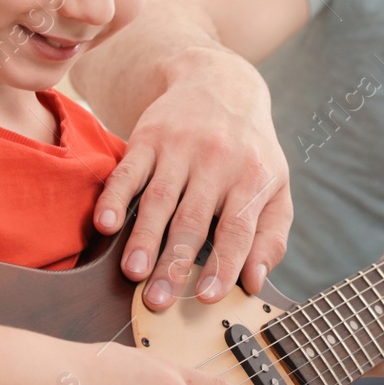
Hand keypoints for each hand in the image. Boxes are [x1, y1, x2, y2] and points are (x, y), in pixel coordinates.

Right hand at [93, 48, 292, 311]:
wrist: (220, 83)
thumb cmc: (251, 151)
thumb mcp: (276, 186)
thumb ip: (271, 235)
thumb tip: (254, 282)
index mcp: (253, 178)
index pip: (238, 229)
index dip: (224, 264)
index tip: (209, 298)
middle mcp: (218, 162)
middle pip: (193, 220)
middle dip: (175, 263)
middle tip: (159, 301)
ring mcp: (181, 148)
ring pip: (160, 199)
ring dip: (143, 238)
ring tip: (133, 273)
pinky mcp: (149, 137)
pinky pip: (130, 170)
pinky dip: (115, 197)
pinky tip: (106, 224)